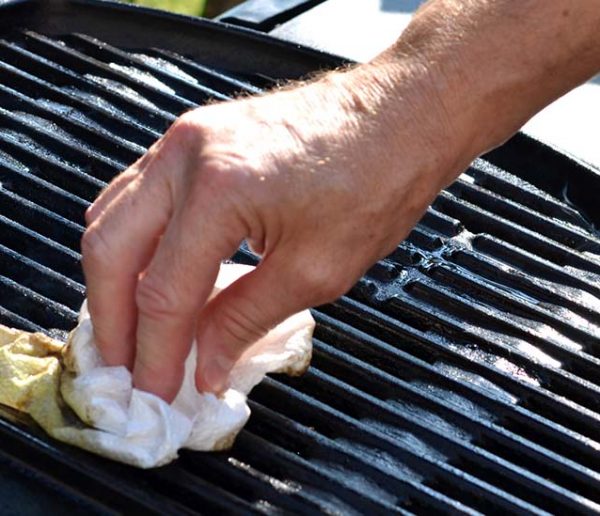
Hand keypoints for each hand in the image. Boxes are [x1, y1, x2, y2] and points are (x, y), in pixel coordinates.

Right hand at [81, 59, 459, 400]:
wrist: (400, 116)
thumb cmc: (377, 181)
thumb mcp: (316, 269)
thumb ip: (245, 319)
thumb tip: (204, 364)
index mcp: (218, 190)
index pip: (165, 293)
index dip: (156, 353)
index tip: (156, 391)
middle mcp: (187, 156)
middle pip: (112, 250)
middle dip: (112, 318)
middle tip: (124, 366)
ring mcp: (185, 139)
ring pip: (114, 218)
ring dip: (116, 279)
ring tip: (131, 328)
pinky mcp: (195, 138)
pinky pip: (139, 195)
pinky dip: (137, 242)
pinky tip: (148, 272)